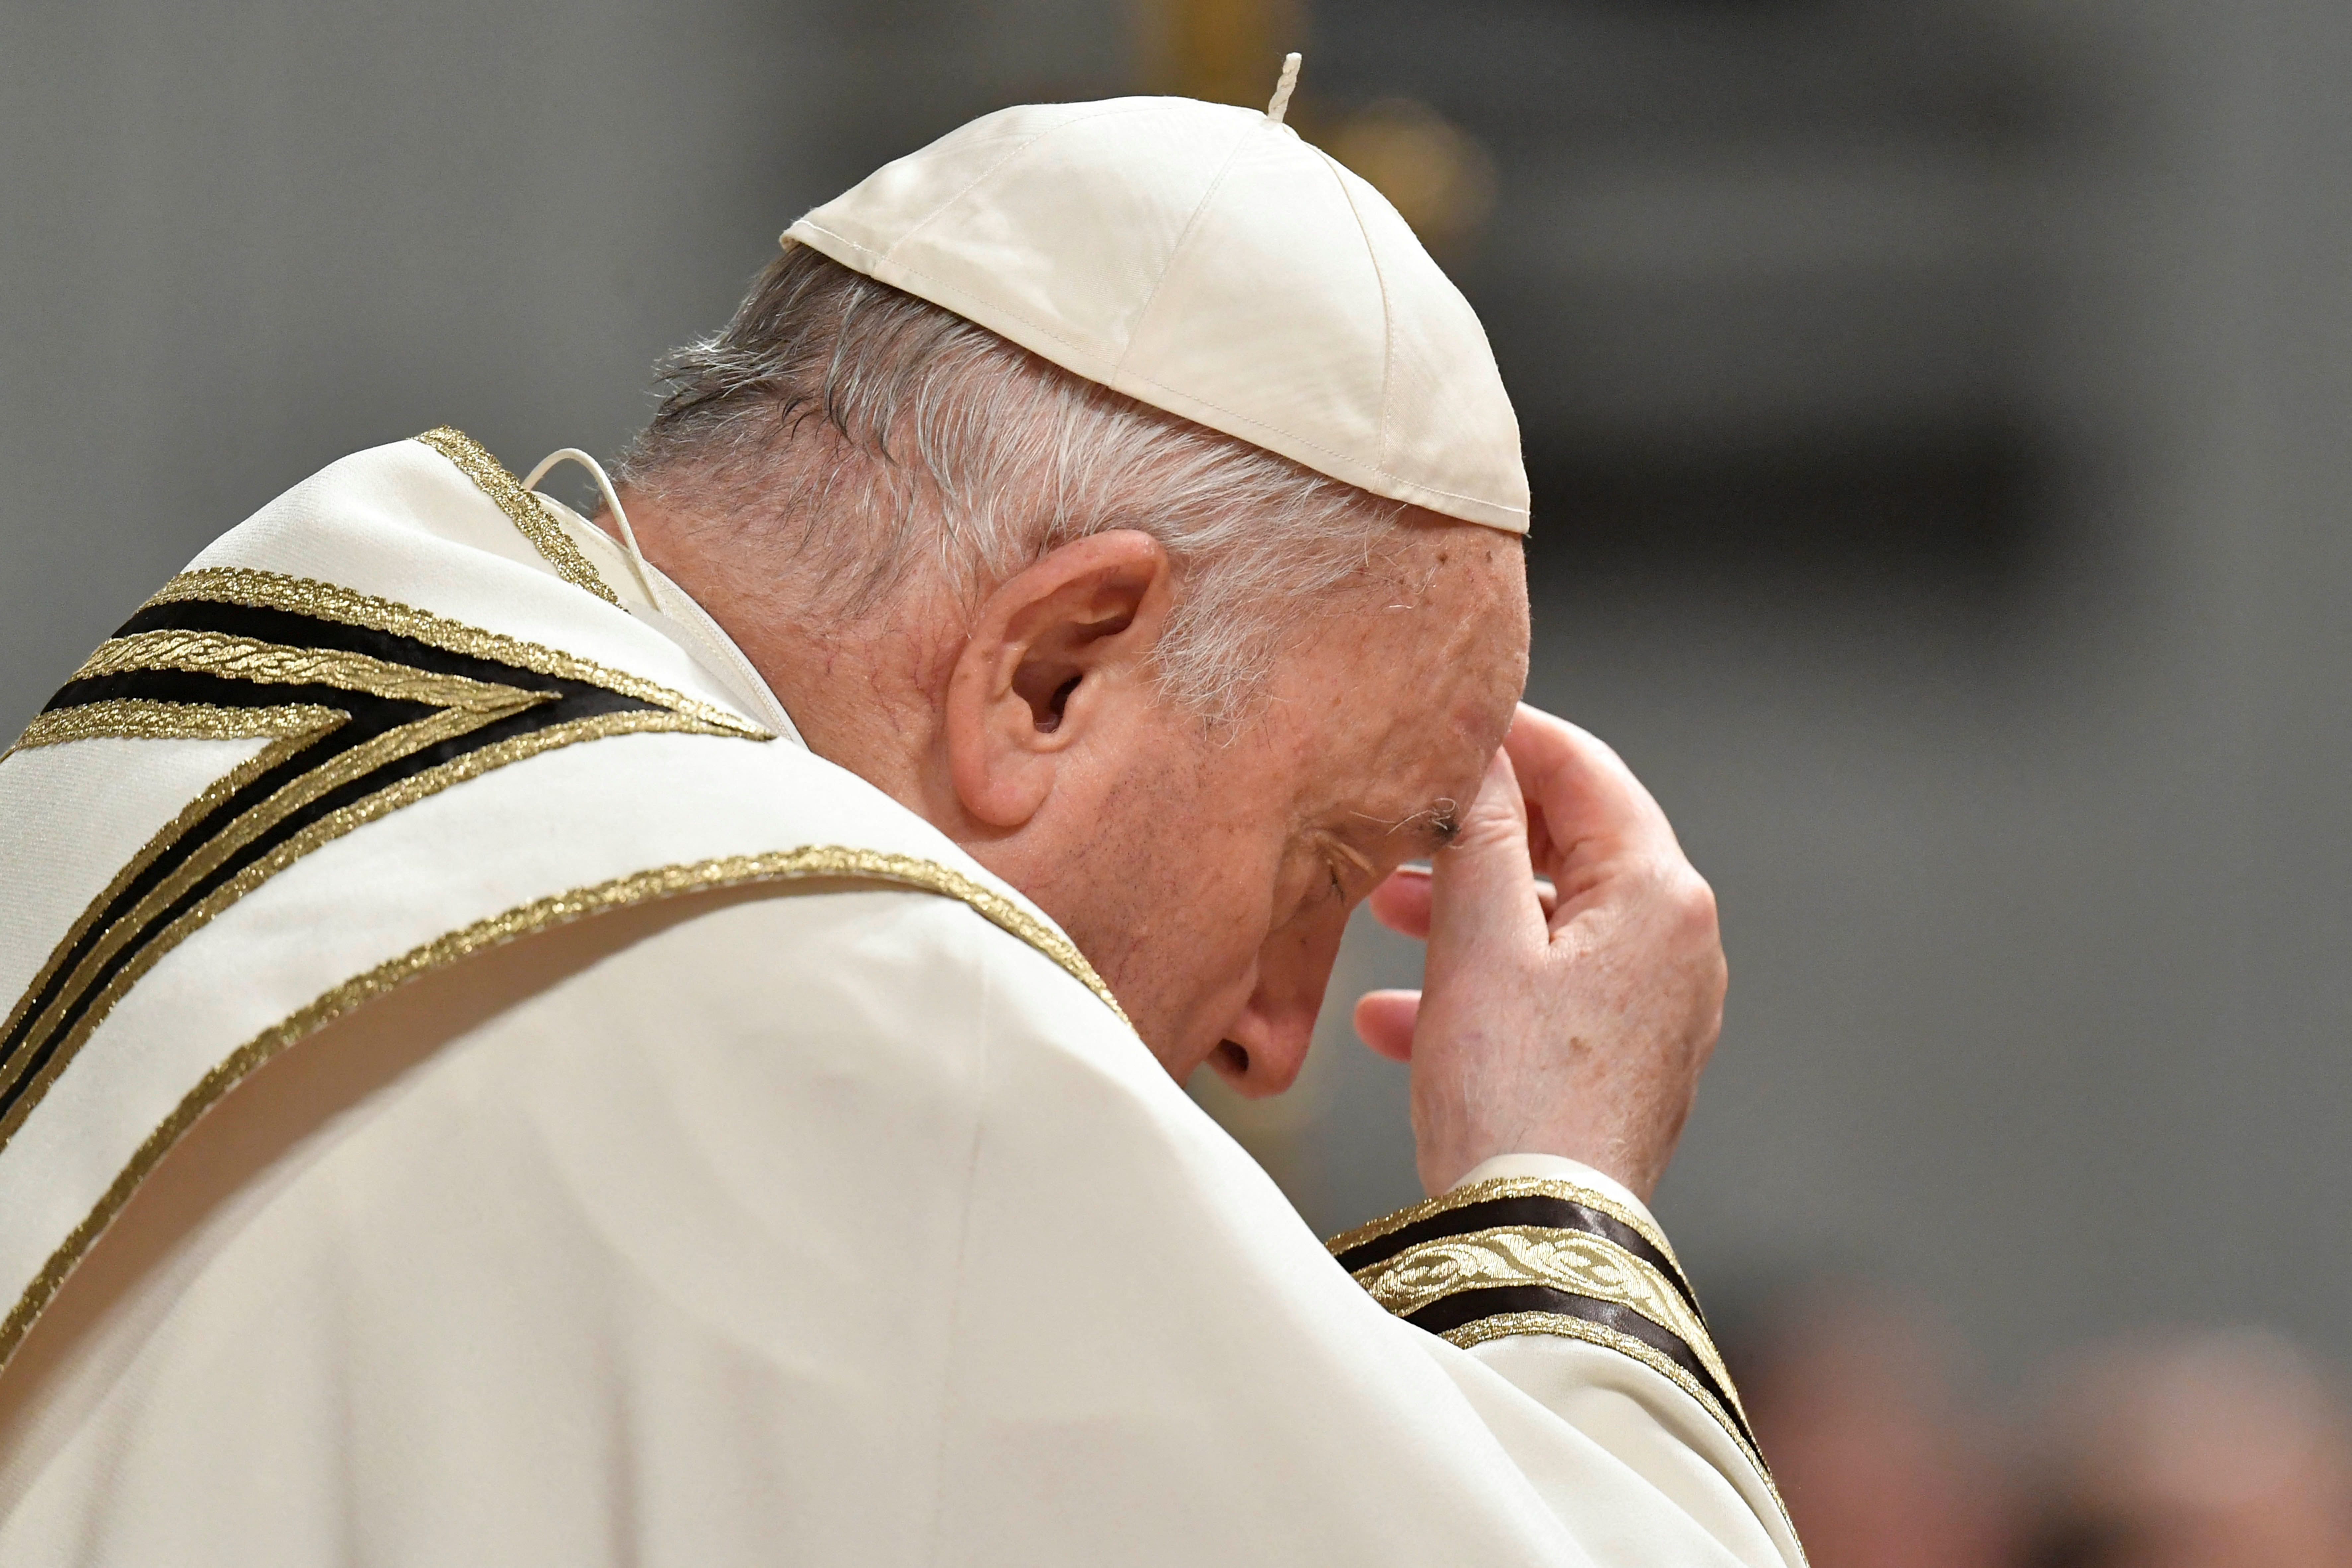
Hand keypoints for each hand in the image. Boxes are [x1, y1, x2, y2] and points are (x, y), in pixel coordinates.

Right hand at [1354, 704, 1725, 1199]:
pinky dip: (1478, 988)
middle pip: (1572, 847)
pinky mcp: (1627, 1062)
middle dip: (1476, 837)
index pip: (1586, 770)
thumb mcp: (1479, 937)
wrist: (1541, 1238)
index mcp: (1662, 895)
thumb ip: (1481, 829)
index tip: (1444, 722)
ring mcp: (1659, 1009)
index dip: (1510, 737)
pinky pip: (1549, 996)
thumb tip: (1482, 749)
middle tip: (1398, 829)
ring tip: (1380, 918)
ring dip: (1463, 915)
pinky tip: (1392, 1019)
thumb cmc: (1512, 1090)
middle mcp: (1680, 944)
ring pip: (1550, 925)